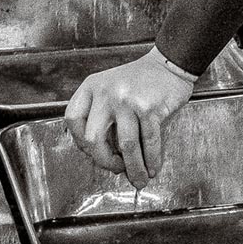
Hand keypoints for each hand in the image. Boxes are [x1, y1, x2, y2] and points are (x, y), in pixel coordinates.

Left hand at [63, 47, 195, 187]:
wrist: (169, 65)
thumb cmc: (140, 82)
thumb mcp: (111, 90)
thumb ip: (104, 118)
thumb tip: (107, 159)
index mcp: (92, 87)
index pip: (73, 119)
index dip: (80, 141)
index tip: (92, 152)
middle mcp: (106, 92)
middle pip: (94, 139)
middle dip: (105, 162)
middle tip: (116, 169)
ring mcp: (127, 100)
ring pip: (125, 146)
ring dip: (134, 168)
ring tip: (140, 178)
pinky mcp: (149, 108)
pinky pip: (149, 142)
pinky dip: (152, 160)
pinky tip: (153, 167)